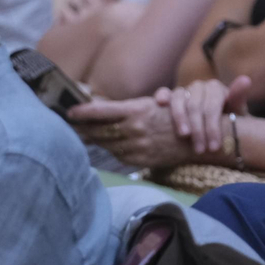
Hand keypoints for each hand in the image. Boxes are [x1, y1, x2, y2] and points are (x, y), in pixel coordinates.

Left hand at [67, 96, 193, 168]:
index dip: (82, 112)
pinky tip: (103, 145)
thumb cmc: (168, 116)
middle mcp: (134, 128)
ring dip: (93, 139)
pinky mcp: (141, 160)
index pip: (100, 111)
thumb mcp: (146, 105)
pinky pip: (118, 155)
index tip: (69, 112)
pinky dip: (109, 149)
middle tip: (69, 125)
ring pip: (106, 143)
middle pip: (99, 129)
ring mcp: (137, 146)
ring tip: (80, 135)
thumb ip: (122, 110)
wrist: (196, 138)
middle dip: (83, 128)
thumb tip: (96, 110)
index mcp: (135, 110)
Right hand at [156, 76, 250, 154]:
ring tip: (184, 136)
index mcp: (216, 89)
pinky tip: (161, 104)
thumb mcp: (238, 115)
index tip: (214, 147)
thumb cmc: (230, 124)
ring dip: (180, 117)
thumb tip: (246, 79)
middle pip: (195, 105)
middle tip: (200, 149)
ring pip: (178, 98)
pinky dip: (162, 96)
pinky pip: (164, 92)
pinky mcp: (170, 97)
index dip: (213, 126)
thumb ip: (239, 97)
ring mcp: (184, 91)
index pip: (213, 104)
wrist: (218, 131)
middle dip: (198, 129)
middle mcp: (199, 87)